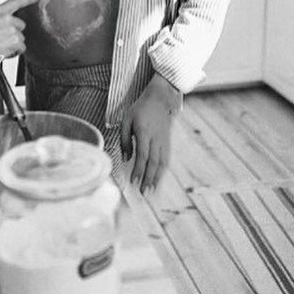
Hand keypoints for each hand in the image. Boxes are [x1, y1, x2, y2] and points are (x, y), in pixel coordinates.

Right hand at [0, 0, 37, 66]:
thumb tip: (7, 25)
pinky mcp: (15, 40)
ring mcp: (11, 28)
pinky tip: (3, 53)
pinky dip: (14, 53)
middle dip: (14, 34)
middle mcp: (5, 18)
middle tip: (0, 41)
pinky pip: (21, 48)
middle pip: (20, 25)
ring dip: (13, 45)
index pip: (15, 2)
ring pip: (21, 38)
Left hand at [120, 73, 181, 193]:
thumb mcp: (127, 120)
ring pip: (161, 163)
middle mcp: (156, 139)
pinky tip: (158, 180)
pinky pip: (166, 159)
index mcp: (144, 132)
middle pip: (153, 162)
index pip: (142, 155)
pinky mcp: (167, 142)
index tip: (134, 182)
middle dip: (148, 179)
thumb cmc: (140, 109)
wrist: (160, 99)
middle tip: (143, 193)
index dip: (139, 170)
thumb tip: (125, 159)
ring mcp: (163, 141)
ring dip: (156, 179)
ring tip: (151, 192)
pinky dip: (162, 172)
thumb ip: (125, 139)